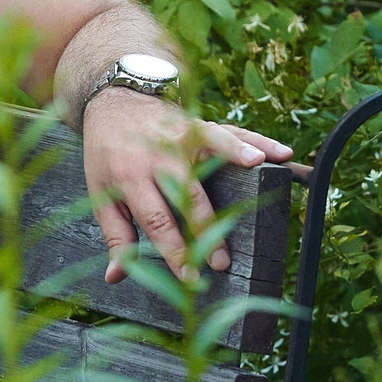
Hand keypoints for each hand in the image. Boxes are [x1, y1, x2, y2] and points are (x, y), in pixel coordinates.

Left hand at [79, 88, 297, 281]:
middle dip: (206, 227)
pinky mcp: (196, 124)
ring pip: (211, 146)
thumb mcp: (102, 194)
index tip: (190, 275)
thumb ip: (116, 235)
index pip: (156, 219)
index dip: (174, 249)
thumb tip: (115, 277)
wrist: (111, 104)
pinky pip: (228, 131)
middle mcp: (157, 156)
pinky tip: (278, 152)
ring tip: (261, 166)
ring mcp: (179, 136)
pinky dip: (254, 140)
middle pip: (187, 192)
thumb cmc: (108, 156)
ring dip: (236, 154)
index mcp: (130, 177)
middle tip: (224, 260)